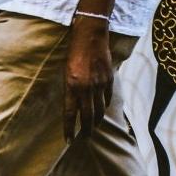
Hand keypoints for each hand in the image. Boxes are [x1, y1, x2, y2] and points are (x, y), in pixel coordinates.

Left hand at [63, 17, 114, 141]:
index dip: (69, 129)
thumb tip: (73, 104)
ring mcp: (100, 84)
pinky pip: (108, 98)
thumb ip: (70, 89)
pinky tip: (103, 109)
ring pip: (100, 110)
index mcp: (72, 86)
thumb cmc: (74, 52)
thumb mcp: (66, 72)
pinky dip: (105, 105)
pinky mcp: (110, 79)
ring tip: (94, 127)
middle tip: (84, 138)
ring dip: (96, 121)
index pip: (70, 114)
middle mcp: (86, 88)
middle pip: (87, 116)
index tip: (69, 140)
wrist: (91, 35)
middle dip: (86, 130)